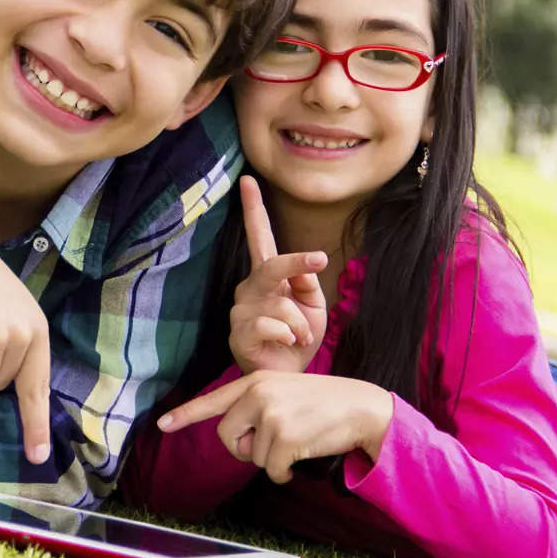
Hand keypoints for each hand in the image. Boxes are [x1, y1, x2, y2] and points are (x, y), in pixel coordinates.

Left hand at [157, 371, 392, 482]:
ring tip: (296, 440)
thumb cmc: (322, 403)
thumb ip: (255, 407)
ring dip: (271, 459)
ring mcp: (269, 414)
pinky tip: (301, 458)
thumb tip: (236, 440)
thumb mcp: (283, 392)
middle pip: (226, 437)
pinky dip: (283, 473)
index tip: (162, 425)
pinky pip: (270, 470)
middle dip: (244, 449)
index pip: (212, 400)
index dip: (185, 415)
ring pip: (251, 456)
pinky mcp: (283, 437)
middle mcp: (256, 394)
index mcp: (254, 381)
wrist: (361, 406)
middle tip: (269, 445)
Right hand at [229, 176, 327, 373]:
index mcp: (267, 276)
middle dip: (296, 262)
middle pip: (271, 264)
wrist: (289, 377)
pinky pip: (272, 324)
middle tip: (318, 261)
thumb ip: (307, 282)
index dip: (253, 208)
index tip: (248, 180)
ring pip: (280, 303)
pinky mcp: (238, 333)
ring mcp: (240, 309)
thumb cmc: (300, 338)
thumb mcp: (315, 305)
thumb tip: (301, 268)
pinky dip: (290, 335)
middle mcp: (248, 288)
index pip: (259, 237)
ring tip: (301, 338)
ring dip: (302, 323)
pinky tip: (287, 346)